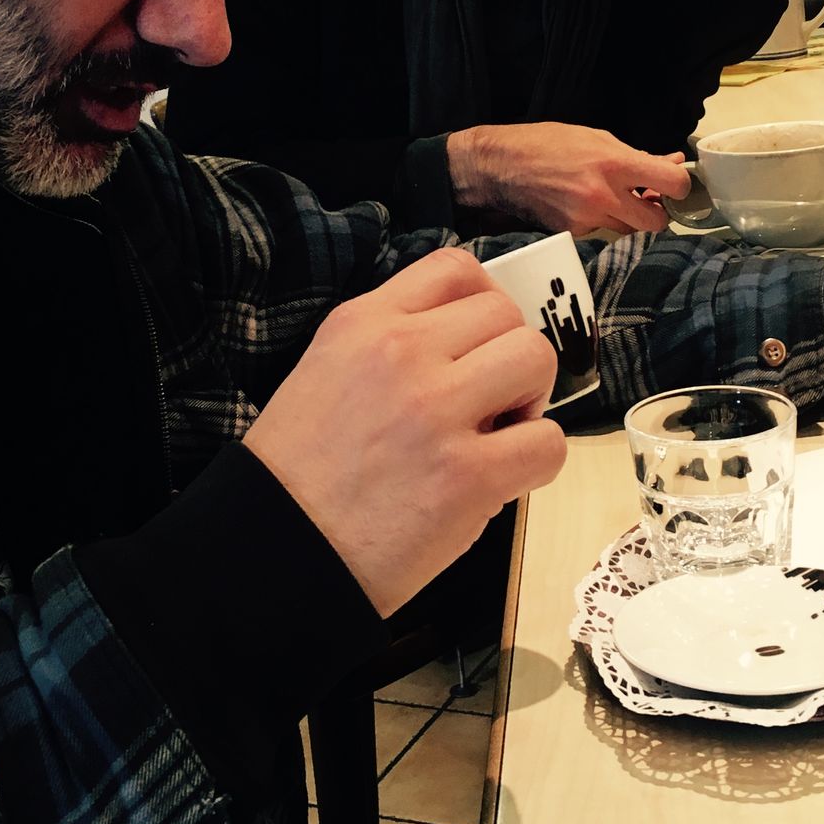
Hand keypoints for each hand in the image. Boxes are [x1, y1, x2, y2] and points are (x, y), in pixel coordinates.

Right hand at [243, 246, 565, 615]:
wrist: (274, 554)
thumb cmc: (298, 476)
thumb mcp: (325, 373)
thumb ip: (388, 346)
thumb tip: (470, 347)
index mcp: (361, 323)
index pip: (455, 268)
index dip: (486, 301)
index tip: (481, 341)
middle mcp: (401, 352)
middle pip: (505, 313)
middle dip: (510, 356)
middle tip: (492, 401)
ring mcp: (436, 411)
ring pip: (535, 359)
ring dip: (531, 398)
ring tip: (501, 434)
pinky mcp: (467, 475)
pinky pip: (548, 442)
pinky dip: (538, 461)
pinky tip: (504, 479)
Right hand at [446, 122, 691, 235]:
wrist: (501, 166)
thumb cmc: (548, 143)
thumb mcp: (597, 138)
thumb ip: (637, 155)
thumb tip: (672, 162)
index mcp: (614, 163)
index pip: (673, 183)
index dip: (681, 185)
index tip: (674, 184)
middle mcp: (603, 195)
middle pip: (656, 222)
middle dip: (657, 213)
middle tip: (648, 200)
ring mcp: (587, 219)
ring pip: (628, 229)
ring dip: (629, 217)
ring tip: (613, 197)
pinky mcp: (573, 233)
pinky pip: (601, 231)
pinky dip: (601, 221)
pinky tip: (585, 203)